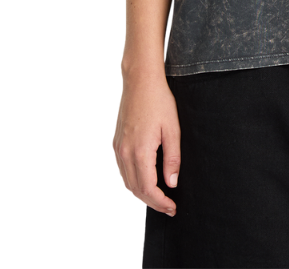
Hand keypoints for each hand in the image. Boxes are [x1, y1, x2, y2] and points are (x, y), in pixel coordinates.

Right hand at [113, 67, 181, 215]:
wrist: (140, 81)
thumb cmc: (159, 101)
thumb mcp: (172, 129)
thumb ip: (172, 158)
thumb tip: (172, 183)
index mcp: (140, 152)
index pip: (148, 189)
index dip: (160, 202)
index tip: (172, 207)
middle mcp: (125, 153)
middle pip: (135, 190)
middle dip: (152, 202)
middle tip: (168, 206)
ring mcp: (118, 148)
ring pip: (126, 182)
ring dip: (141, 194)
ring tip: (158, 197)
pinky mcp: (116, 142)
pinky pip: (122, 170)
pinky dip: (132, 181)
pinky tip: (143, 180)